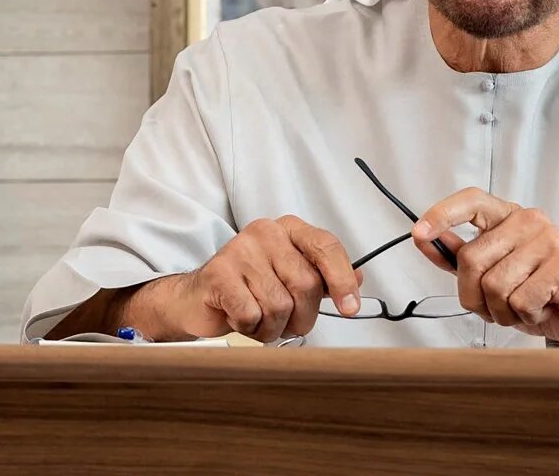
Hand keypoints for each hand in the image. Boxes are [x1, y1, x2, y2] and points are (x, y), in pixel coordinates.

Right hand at [130, 216, 361, 342]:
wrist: (199, 300)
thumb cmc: (249, 289)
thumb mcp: (290, 278)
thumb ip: (323, 277)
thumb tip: (359, 279)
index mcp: (288, 230)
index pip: (326, 246)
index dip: (342, 279)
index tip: (350, 308)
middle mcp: (266, 233)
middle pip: (305, 284)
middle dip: (302, 316)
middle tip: (288, 323)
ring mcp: (239, 250)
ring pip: (279, 304)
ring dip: (273, 327)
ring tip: (259, 320)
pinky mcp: (218, 274)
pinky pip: (252, 314)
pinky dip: (250, 328)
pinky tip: (240, 319)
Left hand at [413, 188, 558, 347]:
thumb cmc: (543, 296)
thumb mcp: (495, 276)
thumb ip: (461, 258)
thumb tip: (427, 240)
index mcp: (510, 218)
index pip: (472, 200)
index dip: (442, 214)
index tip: (419, 233)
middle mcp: (530, 221)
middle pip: (471, 259)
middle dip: (474, 296)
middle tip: (497, 307)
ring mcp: (550, 240)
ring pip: (494, 285)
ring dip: (503, 312)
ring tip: (525, 308)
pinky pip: (520, 300)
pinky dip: (526, 317)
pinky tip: (543, 310)